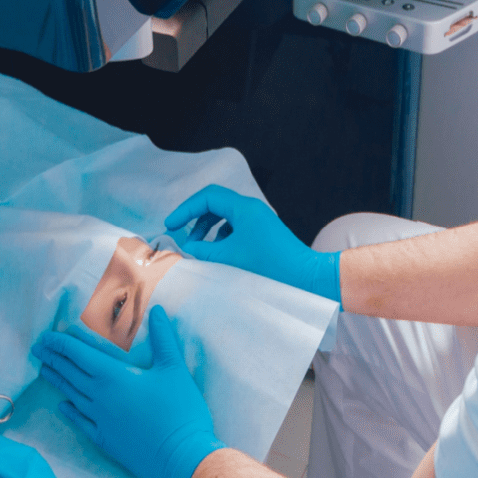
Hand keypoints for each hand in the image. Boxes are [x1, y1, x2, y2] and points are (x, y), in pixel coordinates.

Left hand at [33, 305, 224, 477]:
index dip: (60, 344)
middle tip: (38, 349)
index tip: (45, 337)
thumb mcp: (175, 369)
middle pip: (70, 374)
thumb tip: (157, 310)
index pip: (79, 355)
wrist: (181, 458)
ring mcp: (100, 420)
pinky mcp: (105, 439)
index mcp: (113, 377)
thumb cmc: (180, 412)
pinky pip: (80, 422)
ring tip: (44, 371)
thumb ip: (164, 338)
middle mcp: (100, 397)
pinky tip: (63, 406)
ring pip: (72, 396)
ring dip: (58, 381)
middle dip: (53, 359)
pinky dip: (69, 412)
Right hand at [165, 185, 340, 301]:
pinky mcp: (263, 235)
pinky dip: (221, 240)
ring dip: (207, 231)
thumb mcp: (227, 259)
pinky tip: (218, 256)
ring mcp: (259, 222)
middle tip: (181, 237)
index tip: (171, 226)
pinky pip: (236, 231)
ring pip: (225, 218)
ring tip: (198, 249)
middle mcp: (252, 210)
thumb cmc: (269, 267)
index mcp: (244, 208)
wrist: (306, 279)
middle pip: (215, 205)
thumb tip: (183, 248)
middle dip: (195, 220)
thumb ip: (201, 251)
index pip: (207, 197)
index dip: (185, 209)